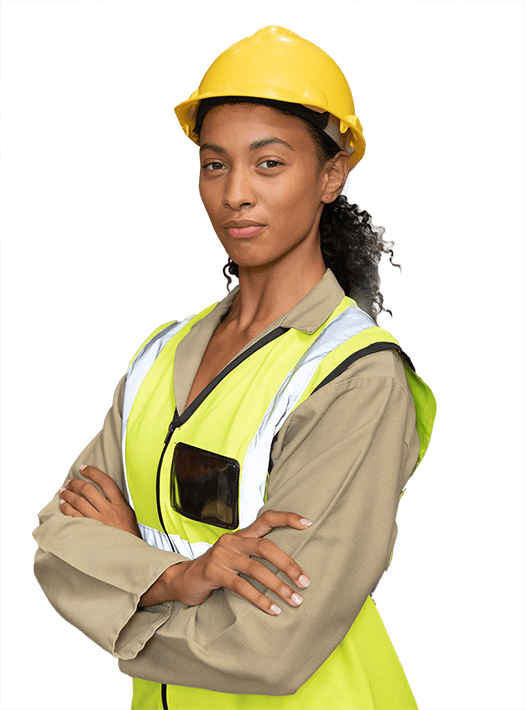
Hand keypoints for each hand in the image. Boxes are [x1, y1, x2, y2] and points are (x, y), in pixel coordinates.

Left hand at [59, 465, 140, 537]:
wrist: (130, 555)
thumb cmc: (130, 536)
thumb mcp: (131, 516)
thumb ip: (119, 504)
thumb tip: (106, 492)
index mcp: (121, 505)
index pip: (106, 482)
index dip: (93, 472)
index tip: (83, 468)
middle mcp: (109, 511)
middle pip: (88, 490)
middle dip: (76, 483)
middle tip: (70, 482)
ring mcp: (98, 522)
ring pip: (79, 502)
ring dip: (68, 494)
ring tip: (63, 491)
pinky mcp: (90, 531)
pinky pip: (74, 516)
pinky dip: (66, 508)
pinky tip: (63, 504)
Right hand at [167, 510, 311, 614]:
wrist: (182, 580)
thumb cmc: (215, 570)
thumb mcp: (235, 557)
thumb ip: (255, 556)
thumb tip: (289, 567)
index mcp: (241, 535)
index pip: (267, 518)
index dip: (287, 518)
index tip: (308, 523)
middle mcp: (233, 541)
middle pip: (266, 546)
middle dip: (288, 564)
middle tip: (306, 582)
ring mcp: (223, 556)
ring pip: (256, 568)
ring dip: (279, 586)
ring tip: (295, 600)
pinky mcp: (214, 572)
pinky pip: (242, 586)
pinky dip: (260, 599)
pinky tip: (273, 610)